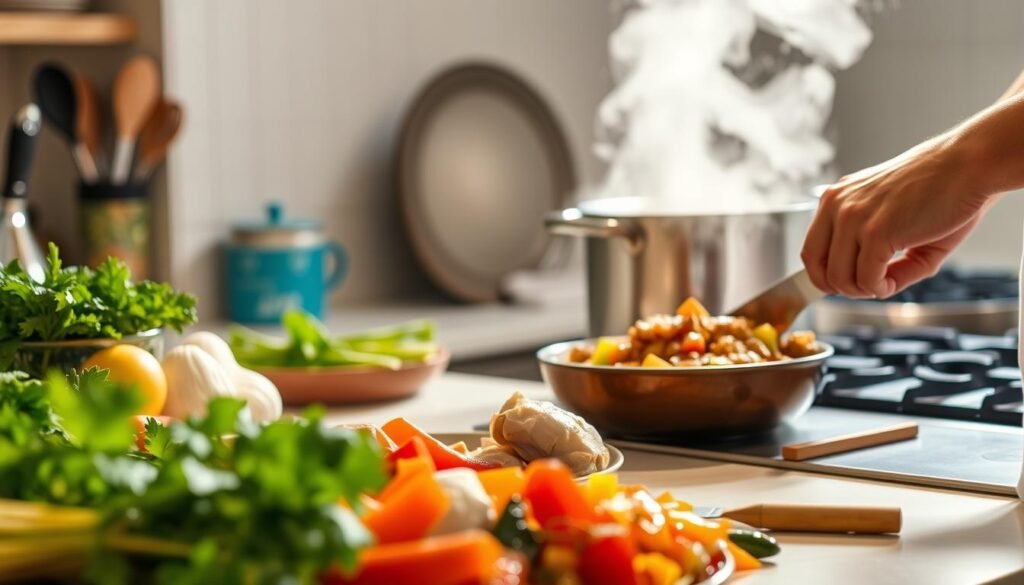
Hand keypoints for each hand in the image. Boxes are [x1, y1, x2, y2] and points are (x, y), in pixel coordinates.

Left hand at [801, 137, 992, 298]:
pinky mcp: (875, 232)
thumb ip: (880, 256)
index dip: (825, 276)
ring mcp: (853, 218)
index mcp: (837, 198)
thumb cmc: (941, 189)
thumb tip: (873, 288)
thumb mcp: (898, 224)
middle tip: (870, 287)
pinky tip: (893, 283)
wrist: (969, 165)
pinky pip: (866, 279)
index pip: (811, 249)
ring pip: (839, 278)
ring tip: (886, 283)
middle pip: (816, 266)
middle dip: (841, 288)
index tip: (848, 284)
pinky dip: (880, 289)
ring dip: (863, 290)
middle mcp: (837, 204)